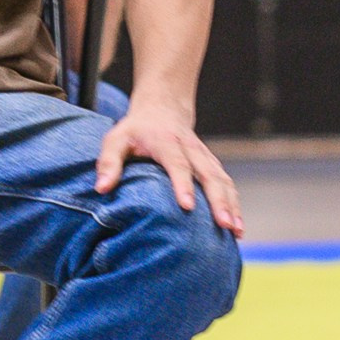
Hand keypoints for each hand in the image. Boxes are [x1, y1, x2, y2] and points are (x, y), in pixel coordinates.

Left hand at [93, 99, 242, 235]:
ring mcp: (204, 156)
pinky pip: (227, 183)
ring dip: (231, 204)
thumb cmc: (135, 131)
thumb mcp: (116, 139)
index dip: (183, 184)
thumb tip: (102, 189)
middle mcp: (190, 148)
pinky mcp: (211, 164)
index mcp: (166, 142)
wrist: (162, 109)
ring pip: (222, 179)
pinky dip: (234, 203)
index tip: (188, 206)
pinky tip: (237, 226)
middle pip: (208, 173)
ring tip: (236, 230)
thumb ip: (109, 162)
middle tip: (224, 224)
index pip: (177, 163)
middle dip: (219, 200)